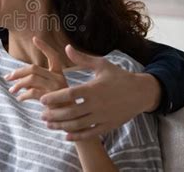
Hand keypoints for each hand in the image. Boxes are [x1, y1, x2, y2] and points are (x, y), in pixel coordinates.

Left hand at [4, 37, 68, 101]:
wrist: (74, 121)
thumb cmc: (61, 106)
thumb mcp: (53, 91)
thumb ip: (41, 83)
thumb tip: (20, 80)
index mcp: (60, 74)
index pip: (53, 56)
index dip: (44, 47)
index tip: (35, 38)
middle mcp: (59, 78)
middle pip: (34, 68)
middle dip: (18, 72)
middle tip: (7, 77)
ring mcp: (55, 88)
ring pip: (31, 79)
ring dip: (18, 84)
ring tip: (12, 90)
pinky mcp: (51, 98)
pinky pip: (32, 92)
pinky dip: (23, 95)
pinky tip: (20, 99)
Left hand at [40, 44, 160, 140]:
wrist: (141, 93)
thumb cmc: (119, 77)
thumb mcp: (102, 65)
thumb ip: (82, 59)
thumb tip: (66, 48)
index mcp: (93, 89)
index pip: (70, 95)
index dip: (55, 98)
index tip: (43, 99)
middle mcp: (97, 104)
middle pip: (71, 112)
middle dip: (54, 114)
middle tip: (42, 114)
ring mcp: (103, 117)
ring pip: (78, 125)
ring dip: (61, 126)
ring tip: (49, 124)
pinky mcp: (108, 126)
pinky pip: (90, 133)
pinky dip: (77, 136)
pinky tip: (66, 135)